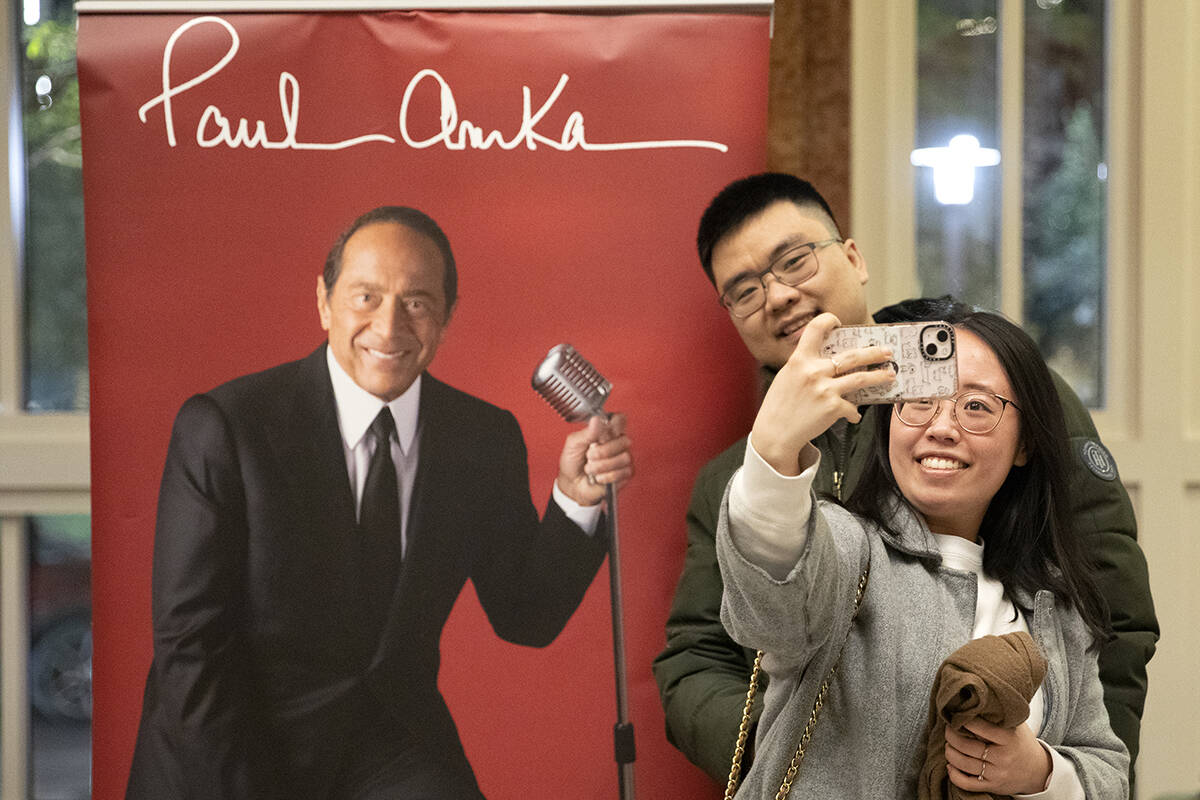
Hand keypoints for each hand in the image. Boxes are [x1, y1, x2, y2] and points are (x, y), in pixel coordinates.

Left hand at [555, 413, 632, 505]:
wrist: (571, 484)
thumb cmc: (573, 462)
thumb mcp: (574, 444)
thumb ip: (586, 432)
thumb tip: (596, 420)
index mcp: (606, 431)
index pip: (620, 419)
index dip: (615, 425)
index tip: (602, 434)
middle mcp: (618, 443)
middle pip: (624, 440)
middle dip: (603, 451)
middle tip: (589, 456)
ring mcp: (624, 458)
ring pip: (624, 457)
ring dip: (602, 466)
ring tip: (591, 468)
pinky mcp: (626, 474)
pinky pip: (623, 472)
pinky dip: (607, 476)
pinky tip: (599, 477)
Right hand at [749, 313, 894, 474]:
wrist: (775, 433)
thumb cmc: (780, 405)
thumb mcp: (788, 376)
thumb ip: (806, 364)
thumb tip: (831, 359)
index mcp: (799, 359)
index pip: (816, 328)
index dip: (829, 321)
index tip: (838, 323)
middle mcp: (813, 371)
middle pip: (852, 356)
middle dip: (874, 353)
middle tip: (887, 353)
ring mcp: (824, 389)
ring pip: (861, 379)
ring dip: (879, 377)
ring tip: (889, 376)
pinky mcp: (832, 408)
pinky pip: (852, 407)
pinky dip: (853, 412)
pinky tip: (852, 415)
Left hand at [945, 718, 1051, 795]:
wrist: (1038, 771)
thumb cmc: (1021, 742)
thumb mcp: (1016, 725)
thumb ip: (999, 714)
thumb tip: (977, 696)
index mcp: (1008, 738)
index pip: (980, 727)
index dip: (963, 720)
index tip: (955, 715)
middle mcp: (1003, 757)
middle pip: (967, 746)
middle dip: (951, 736)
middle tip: (948, 729)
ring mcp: (997, 774)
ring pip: (963, 764)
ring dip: (950, 753)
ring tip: (948, 745)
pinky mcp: (993, 786)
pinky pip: (967, 784)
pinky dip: (954, 774)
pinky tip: (951, 765)